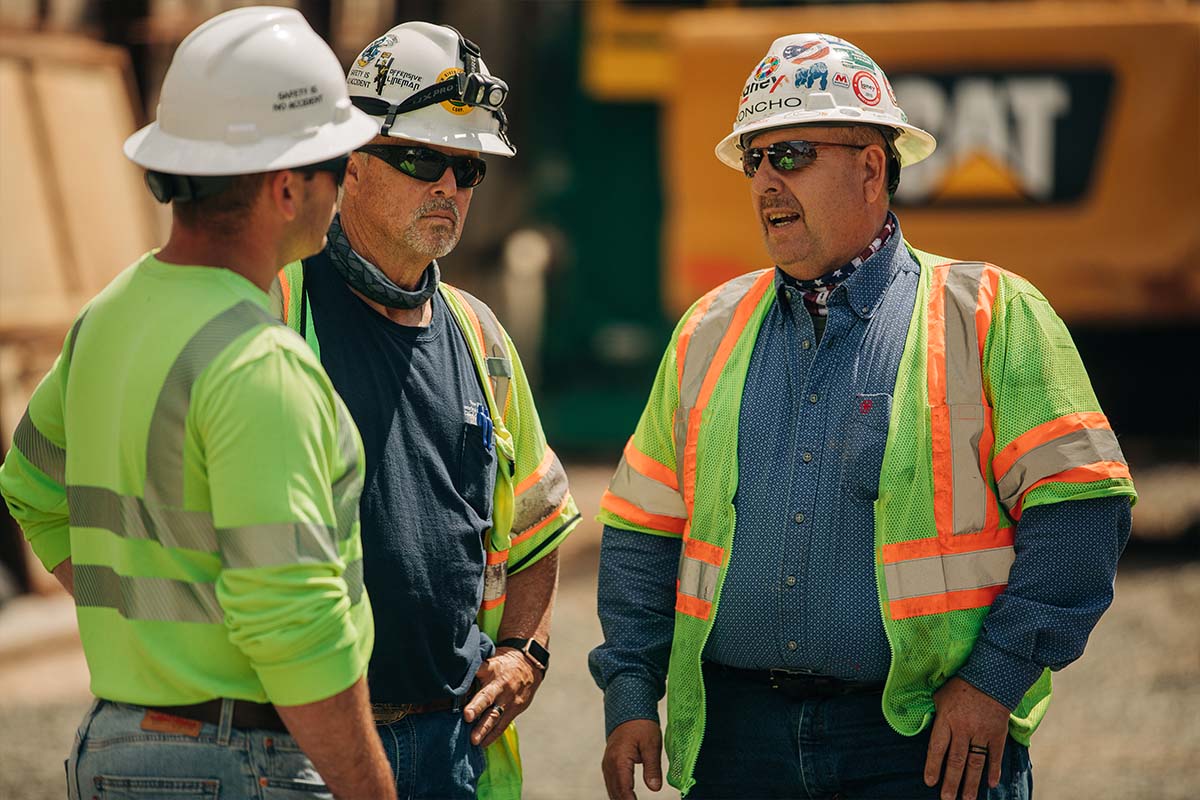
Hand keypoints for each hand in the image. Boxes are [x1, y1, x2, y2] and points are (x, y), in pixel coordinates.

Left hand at [463, 647, 543, 747]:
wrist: (531, 666)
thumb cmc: (503, 663)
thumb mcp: (491, 659)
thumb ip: (475, 669)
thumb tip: (451, 676)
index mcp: (492, 668)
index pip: (480, 670)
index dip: (469, 678)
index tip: (457, 688)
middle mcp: (500, 684)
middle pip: (488, 696)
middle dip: (477, 706)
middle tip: (467, 716)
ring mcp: (509, 699)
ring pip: (495, 715)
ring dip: (484, 728)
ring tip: (474, 740)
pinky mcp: (515, 710)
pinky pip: (503, 724)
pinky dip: (493, 735)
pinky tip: (483, 743)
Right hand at [602, 719, 662, 799]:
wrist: (629, 710)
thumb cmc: (642, 725)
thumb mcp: (652, 745)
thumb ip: (653, 768)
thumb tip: (655, 788)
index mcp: (619, 761)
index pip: (624, 791)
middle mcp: (610, 765)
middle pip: (616, 793)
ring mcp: (607, 765)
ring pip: (612, 790)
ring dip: (621, 799)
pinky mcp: (609, 764)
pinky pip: (611, 784)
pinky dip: (618, 794)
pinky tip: (627, 799)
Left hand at [924, 677, 1010, 799]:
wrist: (990, 675)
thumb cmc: (961, 685)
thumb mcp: (940, 696)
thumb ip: (936, 714)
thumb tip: (926, 724)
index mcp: (946, 720)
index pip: (936, 748)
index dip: (932, 766)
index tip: (929, 782)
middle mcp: (962, 729)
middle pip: (955, 761)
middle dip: (950, 782)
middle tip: (947, 799)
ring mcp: (981, 732)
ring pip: (974, 763)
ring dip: (970, 783)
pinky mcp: (997, 733)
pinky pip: (995, 755)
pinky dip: (994, 770)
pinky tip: (991, 784)